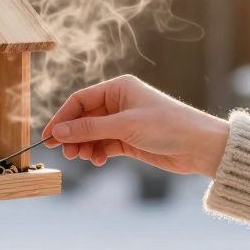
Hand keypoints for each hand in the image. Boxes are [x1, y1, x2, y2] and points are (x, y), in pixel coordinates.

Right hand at [41, 75, 228, 176]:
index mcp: (119, 88)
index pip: (80, 100)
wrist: (200, 147)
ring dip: (84, 146)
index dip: (63, 118)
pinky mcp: (130, 140)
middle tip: (64, 152)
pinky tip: (98, 161)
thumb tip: (58, 132)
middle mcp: (120, 102)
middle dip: (73, 135)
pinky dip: (97, 153)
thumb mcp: (125, 126)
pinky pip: (104, 145)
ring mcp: (124, 122)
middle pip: (84, 118)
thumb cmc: (168, 126)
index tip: (49, 136)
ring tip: (82, 158)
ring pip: (92, 134)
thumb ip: (89, 129)